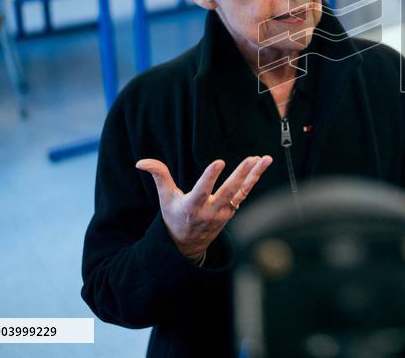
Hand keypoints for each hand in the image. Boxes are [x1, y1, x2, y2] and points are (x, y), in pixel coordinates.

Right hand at [135, 155, 272, 261]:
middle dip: (240, 175)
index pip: (202, 191)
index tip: (219, 162)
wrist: (188, 245)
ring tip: (262, 158)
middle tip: (249, 160)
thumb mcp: (165, 199)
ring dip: (253, 175)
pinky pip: (245, 194)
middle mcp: (210, 211)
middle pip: (228, 192)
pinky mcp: (231, 210)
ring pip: (240, 192)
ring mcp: (223, 212)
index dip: (210, 177)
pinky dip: (254, 179)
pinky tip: (261, 165)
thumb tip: (141, 162)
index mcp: (191, 207)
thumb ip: (159, 177)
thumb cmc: (174, 217)